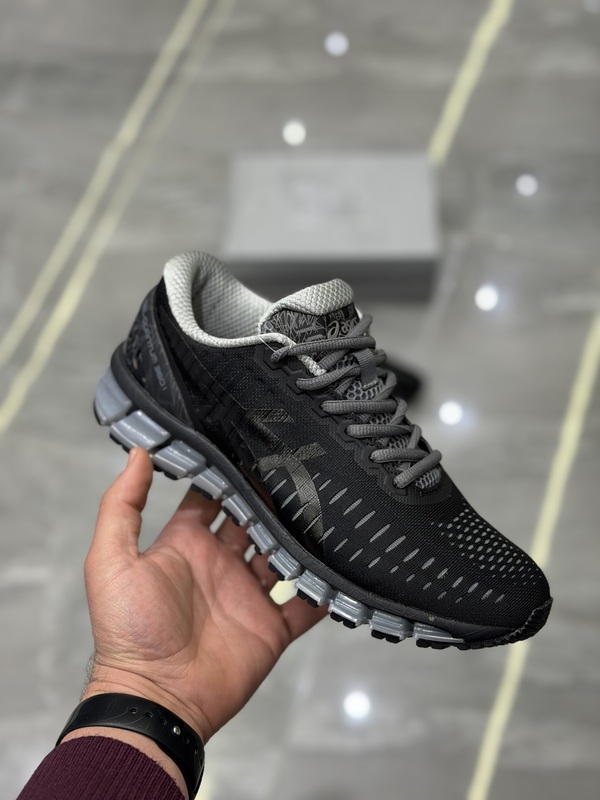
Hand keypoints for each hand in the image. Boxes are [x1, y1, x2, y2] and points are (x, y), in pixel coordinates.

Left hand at [82, 448, 326, 742]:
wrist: (157, 698)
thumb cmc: (129, 629)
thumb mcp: (112, 561)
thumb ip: (122, 506)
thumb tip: (138, 452)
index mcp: (186, 545)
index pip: (209, 499)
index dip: (226, 476)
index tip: (249, 448)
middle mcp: (220, 564)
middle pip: (252, 521)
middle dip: (270, 499)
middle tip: (296, 471)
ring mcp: (248, 595)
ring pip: (282, 555)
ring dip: (299, 537)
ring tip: (323, 508)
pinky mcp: (272, 626)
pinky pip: (305, 604)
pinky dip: (321, 589)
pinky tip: (339, 565)